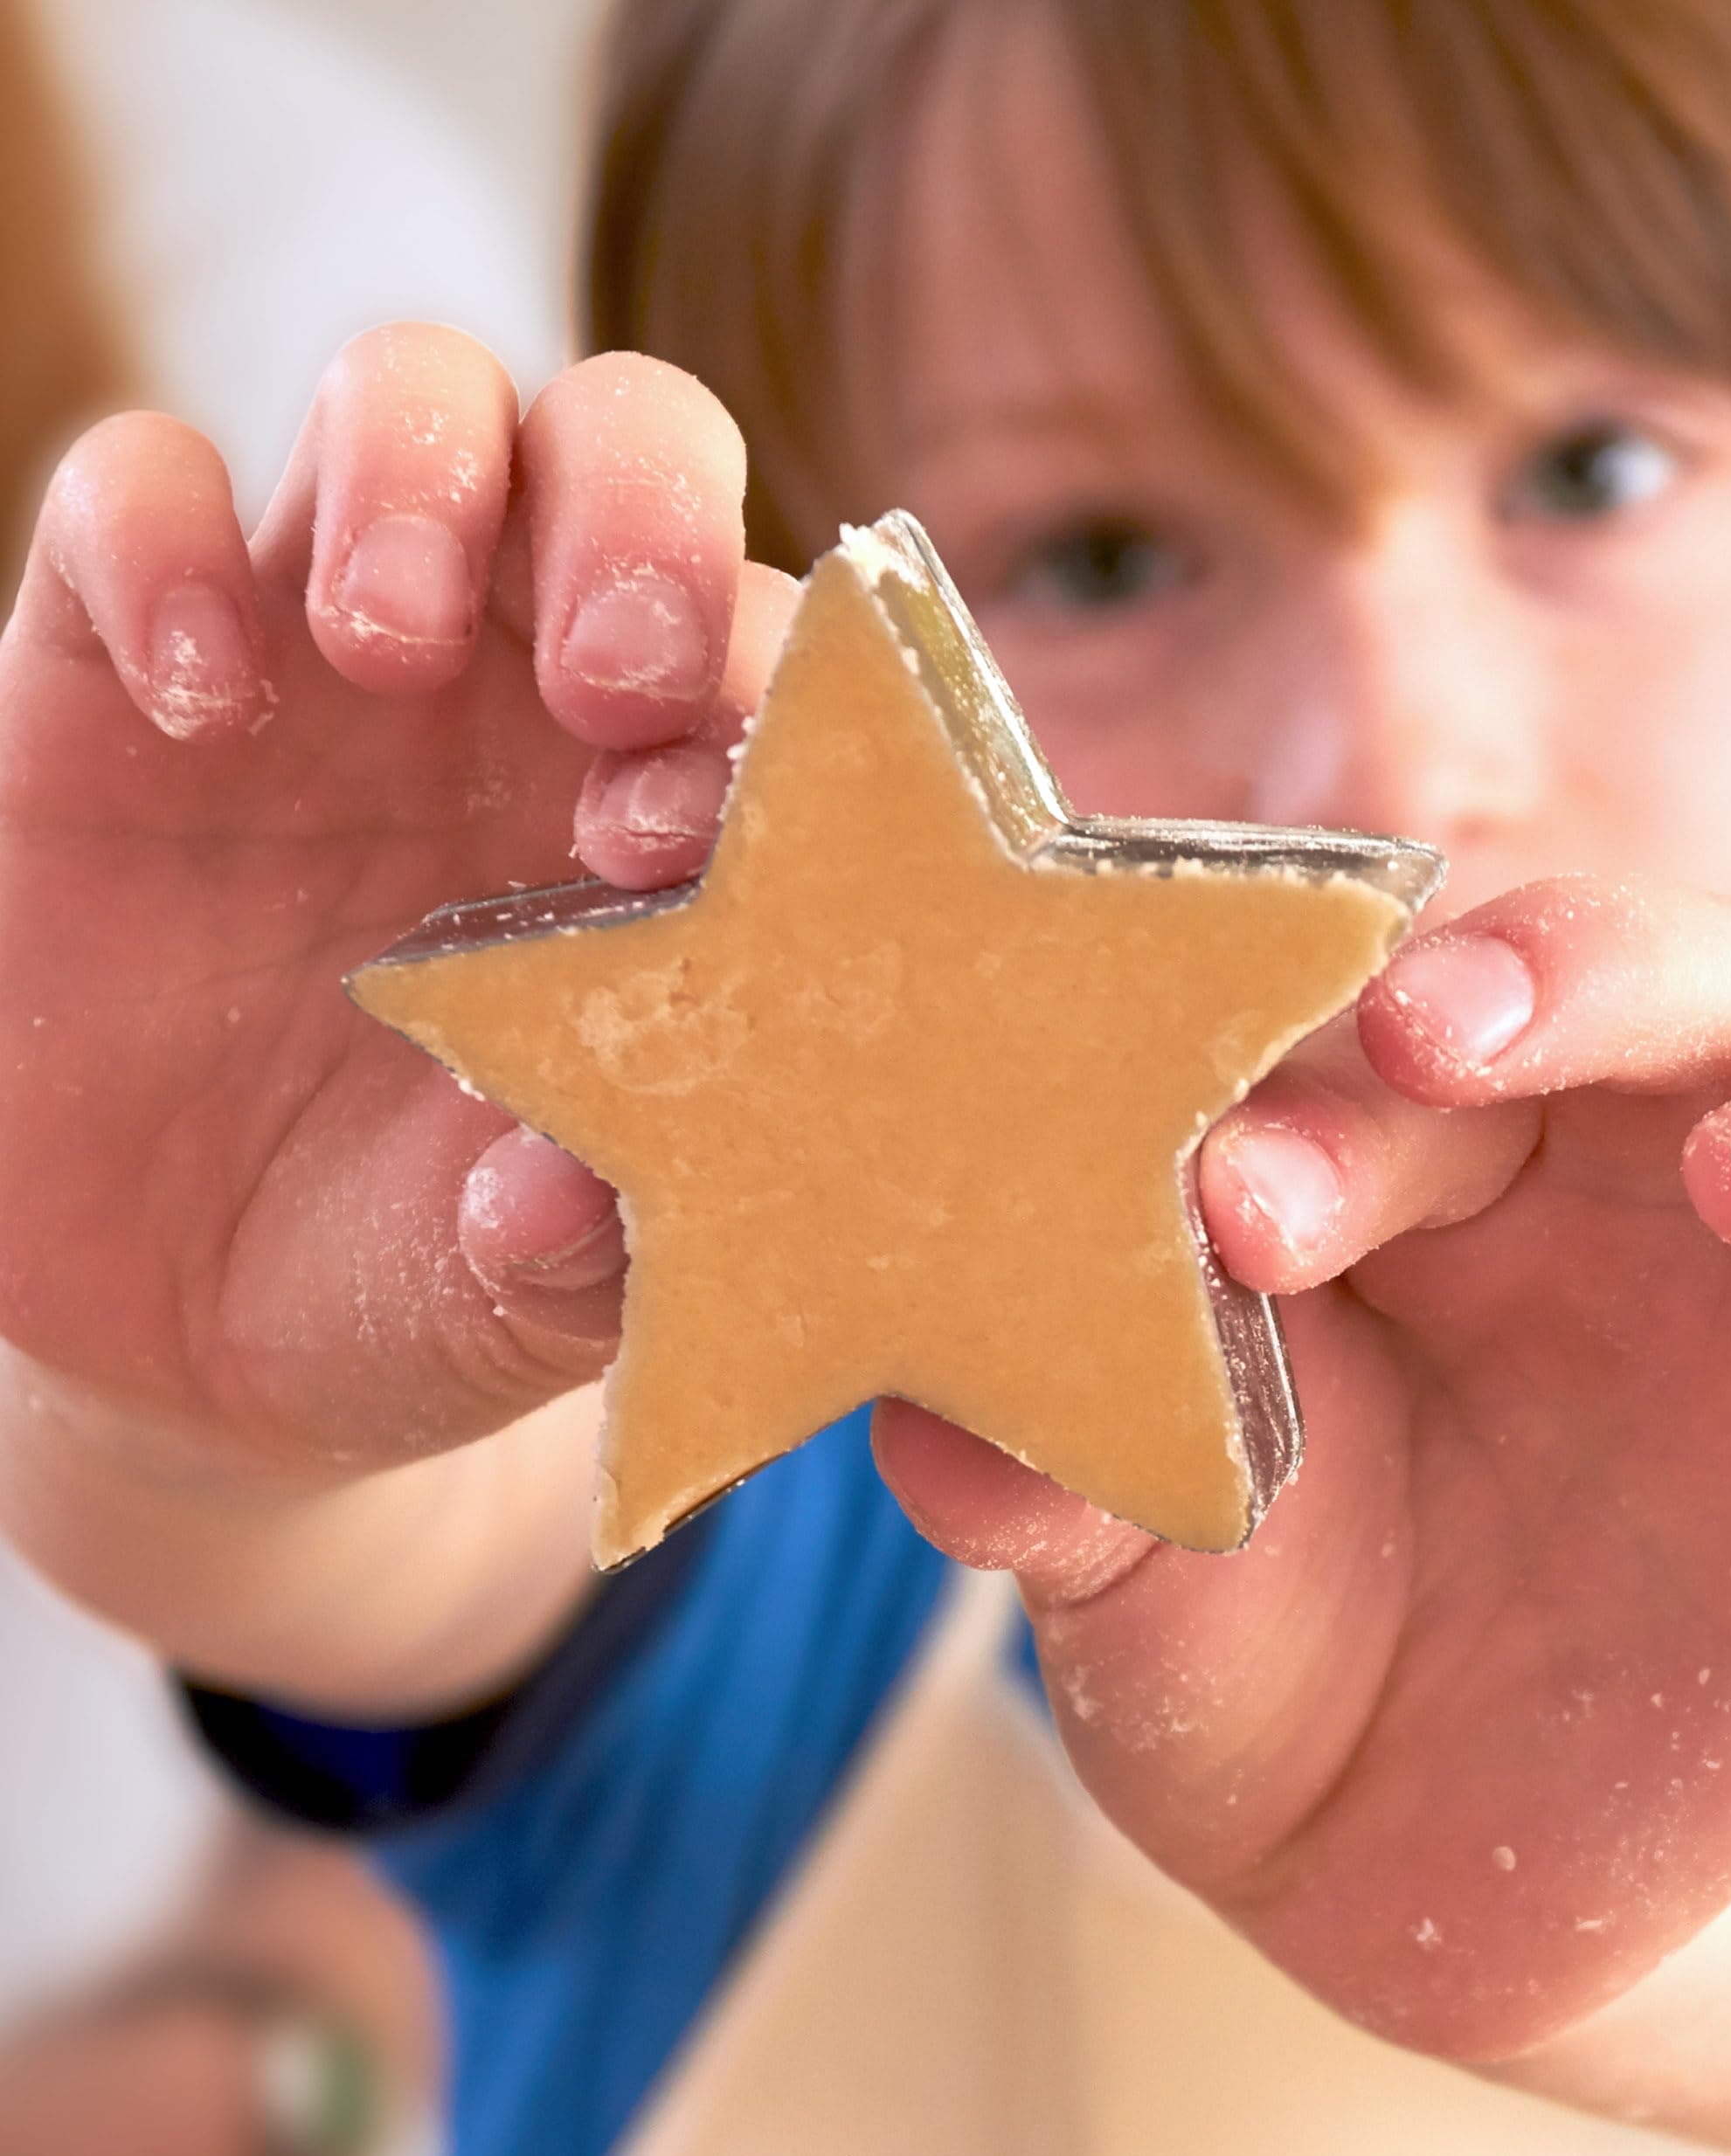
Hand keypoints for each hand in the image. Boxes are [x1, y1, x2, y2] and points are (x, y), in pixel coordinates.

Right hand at [0, 326, 791, 1482]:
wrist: (208, 1336)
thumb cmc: (429, 1273)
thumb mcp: (523, 1293)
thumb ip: (585, 1245)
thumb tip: (576, 1191)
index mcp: (671, 814)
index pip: (764, 657)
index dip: (756, 703)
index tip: (687, 834)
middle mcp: (526, 698)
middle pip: (622, 445)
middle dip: (635, 513)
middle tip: (604, 672)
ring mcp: (325, 658)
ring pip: (413, 397)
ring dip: (422, 471)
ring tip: (388, 640)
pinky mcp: (119, 666)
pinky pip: (134, 489)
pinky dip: (158, 541)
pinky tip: (194, 696)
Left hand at [875, 878, 1730, 2062]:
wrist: (1415, 1854)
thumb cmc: (1261, 1642)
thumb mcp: (1143, 1579)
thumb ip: (1060, 1487)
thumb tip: (944, 1430)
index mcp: (1411, 1154)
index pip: (1384, 1019)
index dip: (1305, 1054)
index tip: (1213, 1169)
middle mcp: (1617, 1186)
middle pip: (1642, 985)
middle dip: (1545, 986)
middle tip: (1428, 1032)